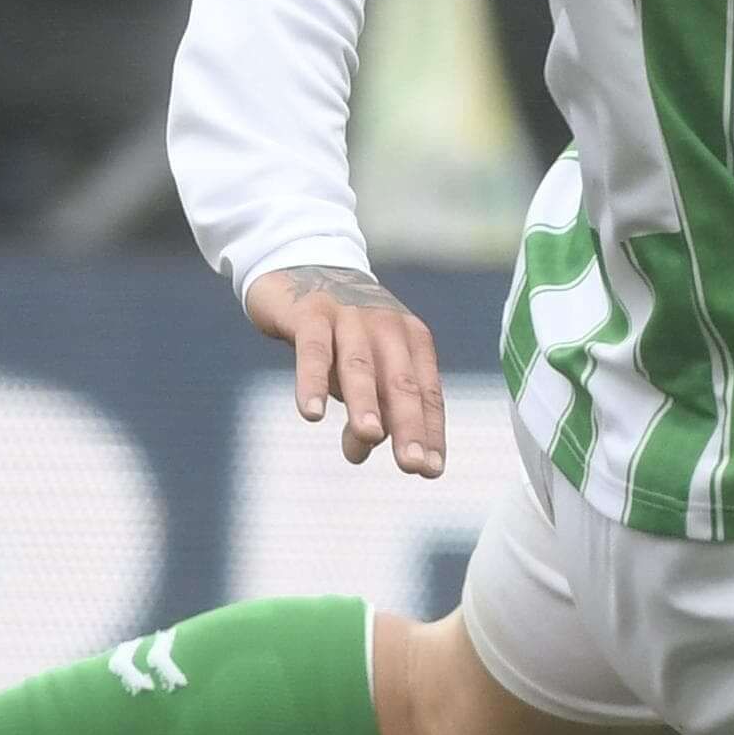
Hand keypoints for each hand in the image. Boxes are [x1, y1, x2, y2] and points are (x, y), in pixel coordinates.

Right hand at [246, 263, 445, 475]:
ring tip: (368, 437)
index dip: (430, 432)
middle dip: (409, 426)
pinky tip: (312, 413)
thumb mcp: (360, 369)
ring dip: (365, 403)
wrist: (301, 264)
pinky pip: (313, 350)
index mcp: (411, 342)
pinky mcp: (311, 313)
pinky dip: (313, 382)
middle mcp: (387, 328)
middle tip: (413, 465)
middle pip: (401, 383)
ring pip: (361, 366)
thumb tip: (361, 450)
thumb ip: (367, 406)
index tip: (432, 470)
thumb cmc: (341, 332)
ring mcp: (350, 317)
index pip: (426, 393)